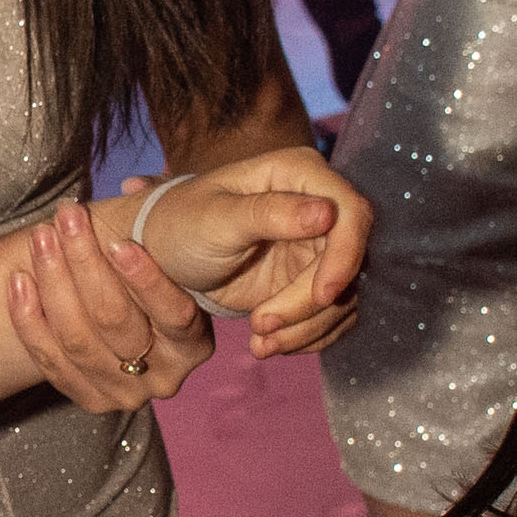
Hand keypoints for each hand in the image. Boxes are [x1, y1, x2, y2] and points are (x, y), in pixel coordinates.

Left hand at [6, 198, 214, 410]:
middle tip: (67, 217)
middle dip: (86, 263)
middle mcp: (165, 376)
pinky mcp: (88, 398)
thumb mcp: (163, 254)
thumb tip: (136, 185)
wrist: (120, 325)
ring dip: (53, 282)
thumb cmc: (143, 277)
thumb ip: (155, 224)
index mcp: (195, 343)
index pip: (174, 314)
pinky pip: (50, 360)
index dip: (145, 280)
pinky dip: (29, 320)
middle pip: (116, 321)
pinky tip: (19, 280)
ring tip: (41, 237)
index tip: (118, 242)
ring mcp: (125, 392)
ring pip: (78, 339)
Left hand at [126, 150, 372, 354]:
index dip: (346, 255)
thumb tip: (327, 212)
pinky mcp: (311, 282)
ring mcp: (319, 247)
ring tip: (257, 340)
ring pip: (343, 296)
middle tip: (260, 325)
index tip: (322, 295)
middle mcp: (319, 207)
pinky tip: (265, 343)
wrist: (165, 258)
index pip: (352, 212)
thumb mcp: (215, 219)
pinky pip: (331, 316)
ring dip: (305, 327)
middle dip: (310, 303)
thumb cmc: (182, 224)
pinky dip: (304, 337)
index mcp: (299, 174)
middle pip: (348, 262)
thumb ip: (268, 213)